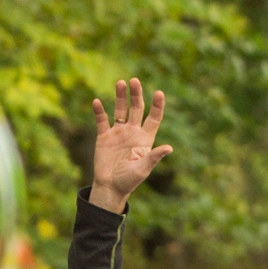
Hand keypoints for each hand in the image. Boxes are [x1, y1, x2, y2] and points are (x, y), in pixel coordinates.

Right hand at [89, 78, 172, 212]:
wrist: (110, 187)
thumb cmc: (129, 181)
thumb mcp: (143, 169)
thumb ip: (154, 157)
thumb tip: (169, 148)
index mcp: (145, 139)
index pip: (154, 118)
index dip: (157, 106)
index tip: (159, 93)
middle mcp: (133, 132)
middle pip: (136, 108)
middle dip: (136, 95)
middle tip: (134, 81)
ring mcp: (118, 132)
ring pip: (120, 109)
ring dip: (120, 97)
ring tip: (121, 83)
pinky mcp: (104, 136)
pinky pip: (102, 120)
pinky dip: (99, 111)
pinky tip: (97, 102)